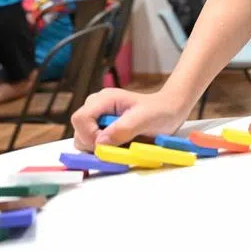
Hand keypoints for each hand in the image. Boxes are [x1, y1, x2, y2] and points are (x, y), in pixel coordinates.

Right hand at [71, 88, 194, 151]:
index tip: (108, 145)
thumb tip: (100, 143)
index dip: (89, 135)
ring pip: (84, 141)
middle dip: (95, 145)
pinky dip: (105, 150)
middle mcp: (96, 108)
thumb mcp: (145, 119)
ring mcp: (98, 119)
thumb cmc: (160, 111)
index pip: (80, 119)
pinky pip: (94, 145)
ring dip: (101, 149)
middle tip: (119, 146)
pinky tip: (123, 145)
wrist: (171, 111)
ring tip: (124, 144)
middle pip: (79, 132)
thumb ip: (122, 129)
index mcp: (103, 100)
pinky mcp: (102, 130)